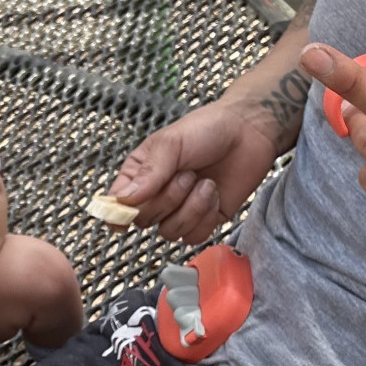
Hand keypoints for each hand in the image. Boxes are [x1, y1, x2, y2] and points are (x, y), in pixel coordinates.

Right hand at [108, 96, 284, 242]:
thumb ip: (148, 172)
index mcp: (140, 174)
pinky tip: (214, 194)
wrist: (249, 132)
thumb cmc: (207, 129)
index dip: (120, 212)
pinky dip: (206, 217)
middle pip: (145, 220)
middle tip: (187, 174)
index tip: (128, 211)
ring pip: (170, 232)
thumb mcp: (171, 143)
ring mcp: (180, 210)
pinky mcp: (203, 221)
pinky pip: (194, 236)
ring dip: (191, 207)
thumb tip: (124, 199)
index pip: (117, 204)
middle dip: (169, 199)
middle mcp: (157, 195)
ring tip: (204, 182)